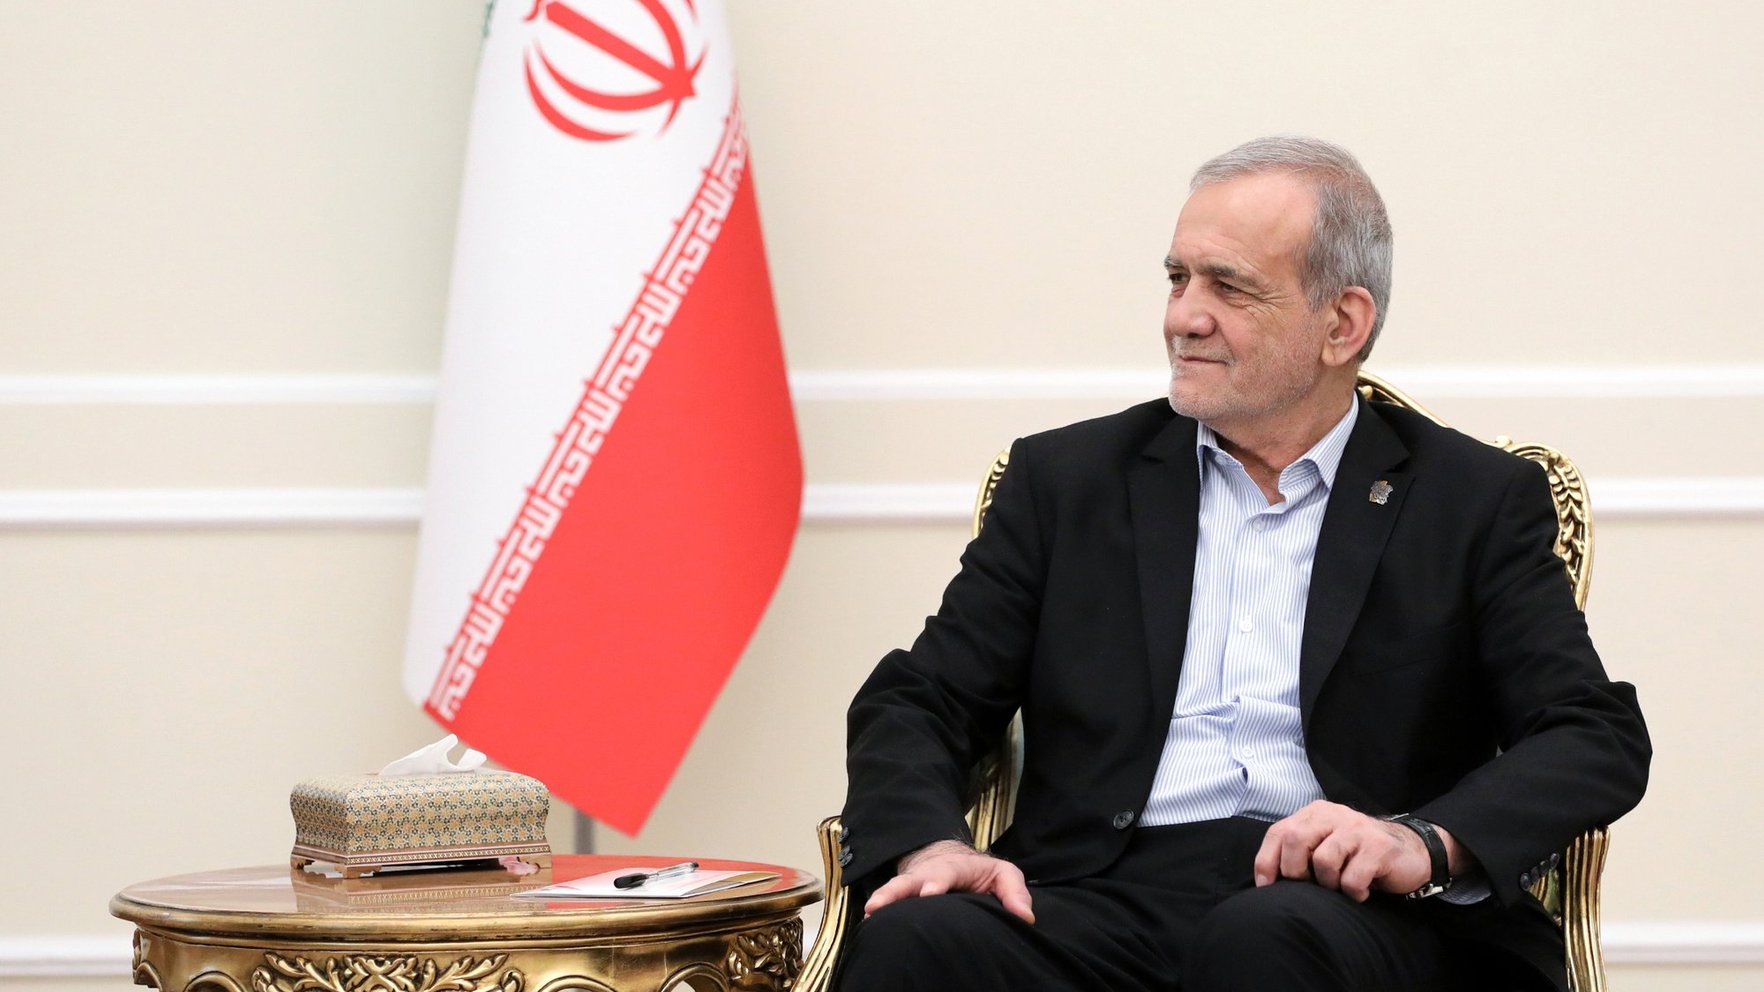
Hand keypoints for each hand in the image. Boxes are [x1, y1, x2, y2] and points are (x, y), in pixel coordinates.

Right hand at [863, 839, 1035, 923]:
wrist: (948, 859)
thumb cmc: (980, 874)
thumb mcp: (1003, 875)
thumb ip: (1015, 893)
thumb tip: (1026, 918)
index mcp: (956, 867)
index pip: (946, 873)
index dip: (937, 883)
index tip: (930, 894)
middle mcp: (930, 873)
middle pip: (912, 879)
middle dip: (899, 890)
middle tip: (885, 904)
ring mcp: (914, 882)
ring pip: (896, 887)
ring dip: (884, 898)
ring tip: (871, 911)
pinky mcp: (904, 894)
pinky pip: (889, 900)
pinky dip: (879, 906)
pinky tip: (868, 920)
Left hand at [1254, 801, 1468, 901]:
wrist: (1412, 852)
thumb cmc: (1359, 855)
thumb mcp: (1326, 845)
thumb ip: (1300, 851)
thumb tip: (1266, 879)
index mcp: (1315, 813)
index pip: (1278, 832)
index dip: (1266, 861)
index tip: (1266, 887)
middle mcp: (1334, 815)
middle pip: (1295, 841)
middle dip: (1296, 872)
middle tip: (1312, 886)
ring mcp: (1357, 829)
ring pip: (1323, 861)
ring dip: (1329, 884)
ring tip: (1341, 886)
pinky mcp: (1378, 847)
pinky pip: (1352, 878)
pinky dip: (1353, 892)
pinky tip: (1362, 891)